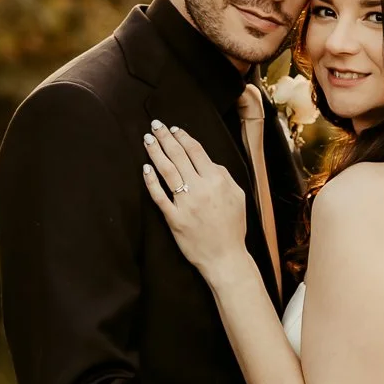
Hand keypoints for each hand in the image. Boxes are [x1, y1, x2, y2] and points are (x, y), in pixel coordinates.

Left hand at [142, 122, 248, 282]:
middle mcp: (201, 189)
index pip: (196, 151)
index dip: (183, 137)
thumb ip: (224, 176)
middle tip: (155, 125)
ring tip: (147, 140)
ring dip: (156, 152)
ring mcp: (186, 204)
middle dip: (165, 138)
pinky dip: (151, 181)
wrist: (225, 257)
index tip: (174, 129)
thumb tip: (209, 163)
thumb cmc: (232, 228)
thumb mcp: (238, 196)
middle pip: (179, 156)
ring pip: (167, 171)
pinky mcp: (174, 218)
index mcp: (217, 181)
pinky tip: (145, 168)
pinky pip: (159, 196)